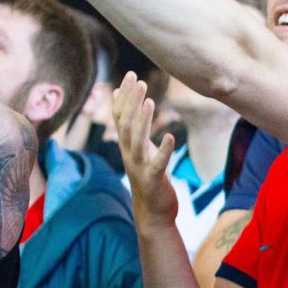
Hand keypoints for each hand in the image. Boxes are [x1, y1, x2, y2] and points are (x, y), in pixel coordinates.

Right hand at [112, 72, 179, 225]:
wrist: (152, 212)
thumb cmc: (148, 176)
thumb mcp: (139, 149)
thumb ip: (131, 126)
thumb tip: (119, 99)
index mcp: (127, 146)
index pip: (121, 116)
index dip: (124, 96)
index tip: (131, 74)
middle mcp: (129, 154)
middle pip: (125, 124)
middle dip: (131, 102)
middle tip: (139, 81)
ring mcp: (139, 167)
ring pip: (136, 141)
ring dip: (143, 121)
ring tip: (150, 102)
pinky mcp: (153, 180)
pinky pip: (156, 164)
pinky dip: (162, 150)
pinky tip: (169, 137)